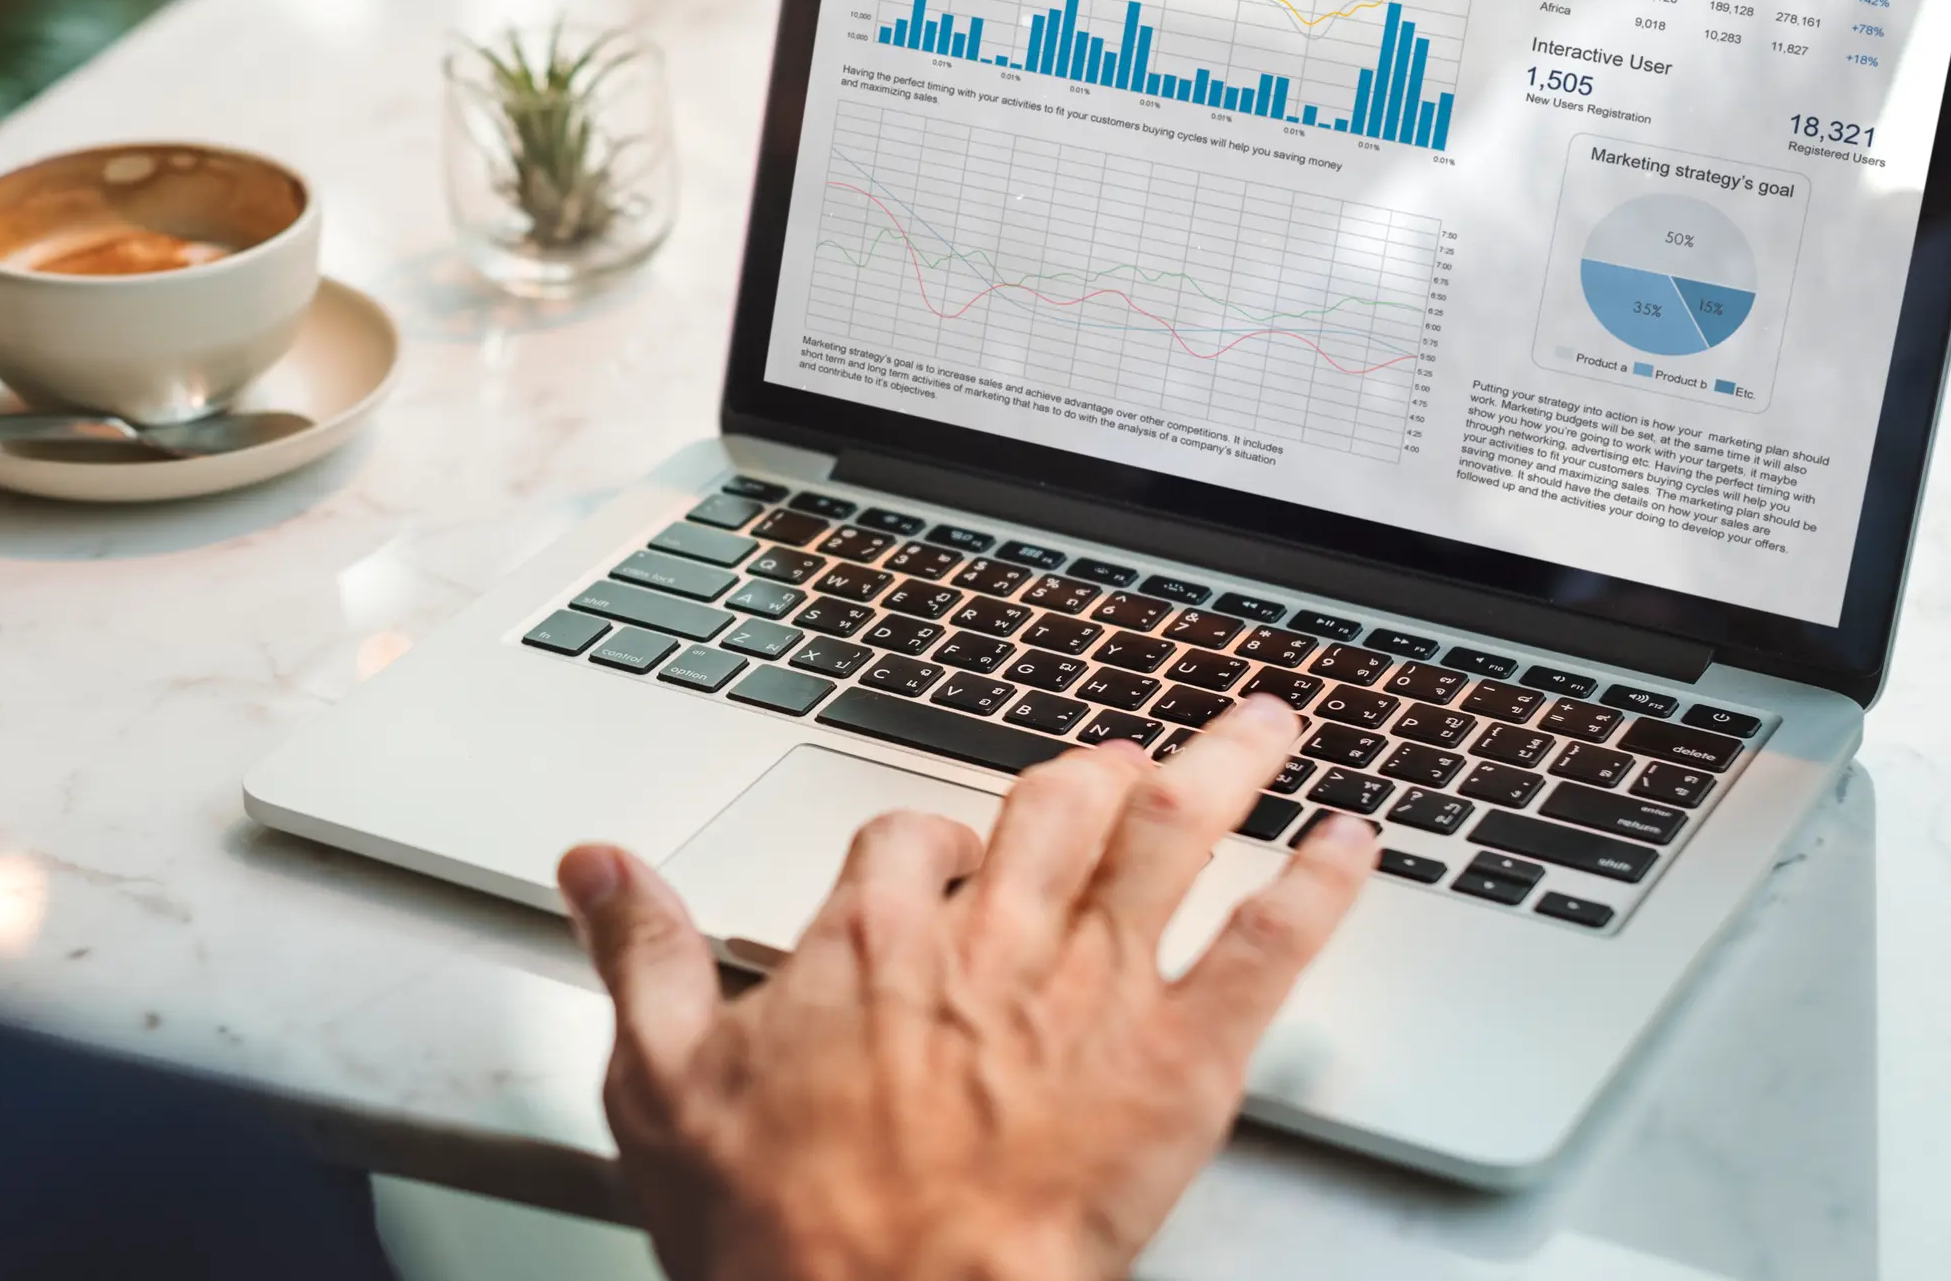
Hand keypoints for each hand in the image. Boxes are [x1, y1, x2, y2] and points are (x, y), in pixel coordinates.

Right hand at [559, 696, 1374, 1280]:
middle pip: (1059, 804)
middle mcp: (994, 937)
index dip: (934, 843)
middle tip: (1126, 754)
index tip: (945, 859)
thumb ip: (638, 954)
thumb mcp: (662, 1084)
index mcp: (875, 933)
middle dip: (1097, 771)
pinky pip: (1267, 945)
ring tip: (1268, 721)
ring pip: (1171, 836)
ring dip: (1225, 766)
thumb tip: (597, 866)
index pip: (914, 837)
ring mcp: (1095, 989)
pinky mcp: (1181, 1058)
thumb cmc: (784, 1230)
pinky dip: (1317, 883)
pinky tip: (1353, 842)